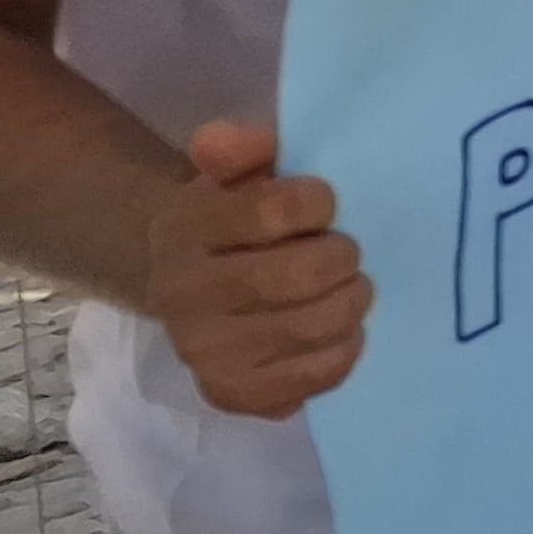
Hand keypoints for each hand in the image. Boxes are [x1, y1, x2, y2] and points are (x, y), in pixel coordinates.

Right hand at [143, 121, 368, 419]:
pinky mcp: (232, 394)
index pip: (273, 211)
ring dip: (352, 301)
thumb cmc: (234, 218)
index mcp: (183, 229)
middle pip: (300, 275)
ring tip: (348, 287)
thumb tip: (227, 139)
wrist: (194, 283)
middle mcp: (181, 295)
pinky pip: (316, 376)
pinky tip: (338, 330)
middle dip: (343, 257)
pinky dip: (344, 349)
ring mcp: (204, 352)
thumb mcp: (237, 171)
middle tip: (345, 251)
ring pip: (315, 326)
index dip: (318, 202)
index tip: (325, 204)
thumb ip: (241, 147)